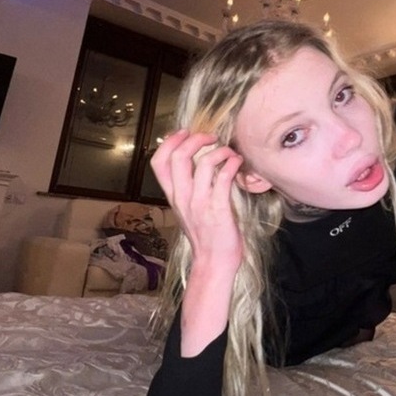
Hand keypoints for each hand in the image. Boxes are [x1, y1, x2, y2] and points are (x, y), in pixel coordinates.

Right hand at [151, 130, 243, 355]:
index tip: (186, 132)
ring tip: (230, 153)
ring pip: (202, 164)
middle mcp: (183, 198)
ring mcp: (199, 204)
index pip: (158, 162)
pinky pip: (223, 179)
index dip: (170, 141)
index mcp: (173, 197)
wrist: (214, 263)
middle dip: (196, 139)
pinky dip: (231, 165)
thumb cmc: (207, 236)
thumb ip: (189, 188)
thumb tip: (198, 164)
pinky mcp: (218, 210)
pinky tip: (238, 164)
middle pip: (178, 157)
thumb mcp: (190, 210)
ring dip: (219, 151)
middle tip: (211, 138)